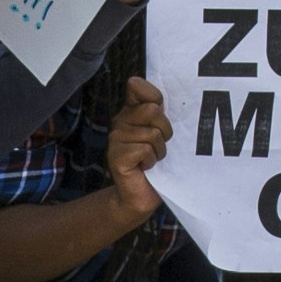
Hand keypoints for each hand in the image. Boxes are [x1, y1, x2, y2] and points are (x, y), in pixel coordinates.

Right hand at [103, 76, 175, 192]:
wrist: (141, 196)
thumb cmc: (156, 163)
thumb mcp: (162, 134)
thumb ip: (161, 113)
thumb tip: (161, 100)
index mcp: (131, 112)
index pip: (137, 85)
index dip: (154, 97)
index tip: (160, 113)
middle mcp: (120, 122)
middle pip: (153, 110)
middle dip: (165, 131)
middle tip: (159, 145)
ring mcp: (115, 139)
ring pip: (152, 134)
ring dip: (159, 150)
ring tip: (152, 159)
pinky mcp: (116, 156)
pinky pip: (144, 150)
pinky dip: (151, 161)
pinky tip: (144, 168)